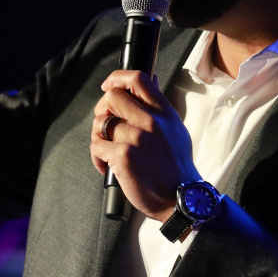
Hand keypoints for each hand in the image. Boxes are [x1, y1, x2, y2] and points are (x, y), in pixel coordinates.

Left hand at [91, 70, 198, 221]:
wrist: (180, 198)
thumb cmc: (175, 167)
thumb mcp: (175, 129)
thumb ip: (159, 106)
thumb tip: (152, 78)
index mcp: (164, 112)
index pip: (138, 79)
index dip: (117, 78)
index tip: (108, 86)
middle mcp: (151, 121)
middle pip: (112, 97)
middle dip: (103, 109)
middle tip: (105, 125)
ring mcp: (136, 138)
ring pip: (100, 123)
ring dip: (98, 136)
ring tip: (108, 149)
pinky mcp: (123, 156)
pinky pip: (96, 146)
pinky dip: (97, 157)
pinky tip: (107, 166)